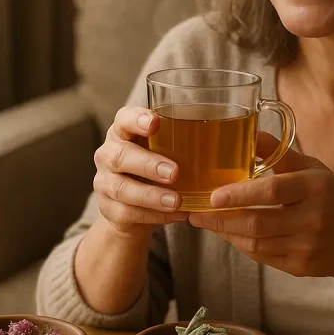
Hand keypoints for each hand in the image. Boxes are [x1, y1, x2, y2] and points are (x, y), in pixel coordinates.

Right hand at [92, 106, 188, 239]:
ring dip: (152, 195)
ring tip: (177, 201)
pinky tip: (176, 215)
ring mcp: (104, 183)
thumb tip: (229, 136)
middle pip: (120, 156)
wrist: (132, 208)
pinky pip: (128, 213)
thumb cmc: (154, 168)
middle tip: (175, 173)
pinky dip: (154, 215)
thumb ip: (181, 140)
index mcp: (122, 133)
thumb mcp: (163, 150)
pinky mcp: (108, 209)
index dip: (136, 120)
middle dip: (148, 164)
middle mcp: (108, 155)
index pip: (122, 119)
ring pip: (122, 188)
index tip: (155, 123)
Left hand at [187, 133, 333, 280]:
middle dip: (220, 218)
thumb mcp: (314, 168)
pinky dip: (240, 244)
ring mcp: (306, 247)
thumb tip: (246, 133)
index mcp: (315, 188)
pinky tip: (228, 232)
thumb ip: (280, 153)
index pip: (272, 190)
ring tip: (204, 220)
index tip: (212, 194)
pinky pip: (261, 257)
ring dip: (225, 232)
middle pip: (257, 222)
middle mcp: (312, 219)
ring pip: (255, 243)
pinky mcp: (299, 267)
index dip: (240, 193)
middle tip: (194, 210)